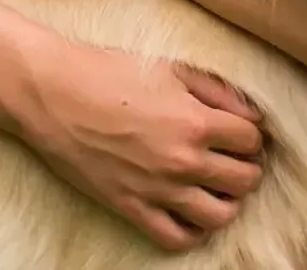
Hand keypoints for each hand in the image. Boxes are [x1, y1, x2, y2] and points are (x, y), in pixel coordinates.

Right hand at [10, 34, 264, 249]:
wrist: (53, 94)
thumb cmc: (109, 73)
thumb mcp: (170, 68)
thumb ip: (218, 91)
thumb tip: (253, 114)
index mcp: (195, 121)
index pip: (251, 140)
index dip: (250, 135)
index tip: (240, 132)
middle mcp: (182, 160)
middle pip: (244, 180)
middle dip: (246, 167)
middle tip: (232, 157)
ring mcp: (157, 189)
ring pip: (219, 216)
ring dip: (226, 202)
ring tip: (216, 186)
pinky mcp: (130, 207)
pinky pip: (176, 238)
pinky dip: (192, 231)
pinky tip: (190, 211)